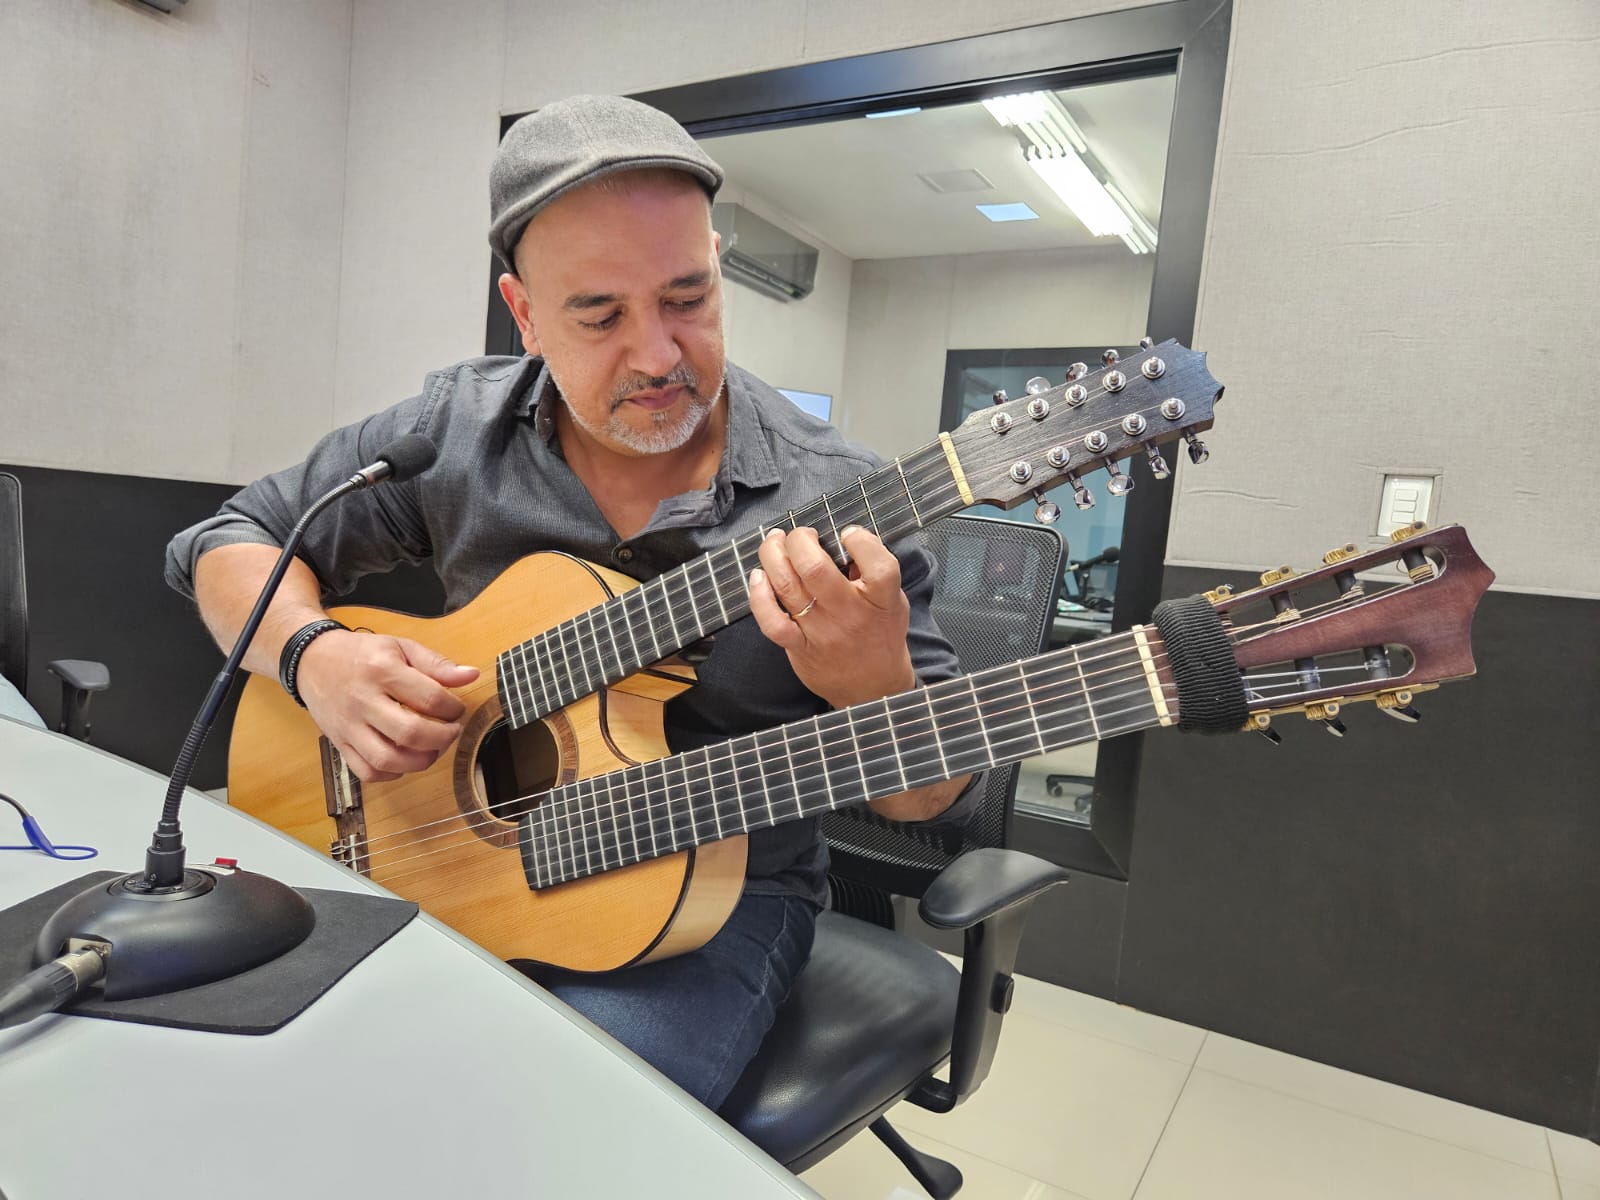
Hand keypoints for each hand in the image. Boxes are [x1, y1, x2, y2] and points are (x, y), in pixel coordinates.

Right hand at [295, 630, 479, 781]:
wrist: (311, 660)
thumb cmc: (360, 654)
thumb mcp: (400, 646)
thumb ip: (436, 664)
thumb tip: (470, 675)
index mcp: (382, 672)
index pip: (429, 698)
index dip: (453, 709)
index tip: (456, 709)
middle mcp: (363, 701)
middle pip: (410, 733)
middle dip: (442, 739)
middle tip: (450, 732)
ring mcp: (349, 726)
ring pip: (387, 759)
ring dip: (420, 761)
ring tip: (432, 749)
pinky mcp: (339, 743)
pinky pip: (367, 772)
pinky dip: (391, 774)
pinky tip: (404, 761)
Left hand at [748, 526, 915, 708]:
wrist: (872, 688)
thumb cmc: (880, 635)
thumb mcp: (893, 601)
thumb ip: (873, 570)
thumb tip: (839, 540)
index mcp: (882, 600)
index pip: (877, 563)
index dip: (859, 539)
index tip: (848, 534)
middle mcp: (850, 614)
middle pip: (814, 568)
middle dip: (799, 539)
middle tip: (801, 535)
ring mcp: (821, 632)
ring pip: (786, 586)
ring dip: (773, 555)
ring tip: (775, 541)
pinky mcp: (800, 647)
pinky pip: (771, 622)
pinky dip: (759, 596)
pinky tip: (758, 577)